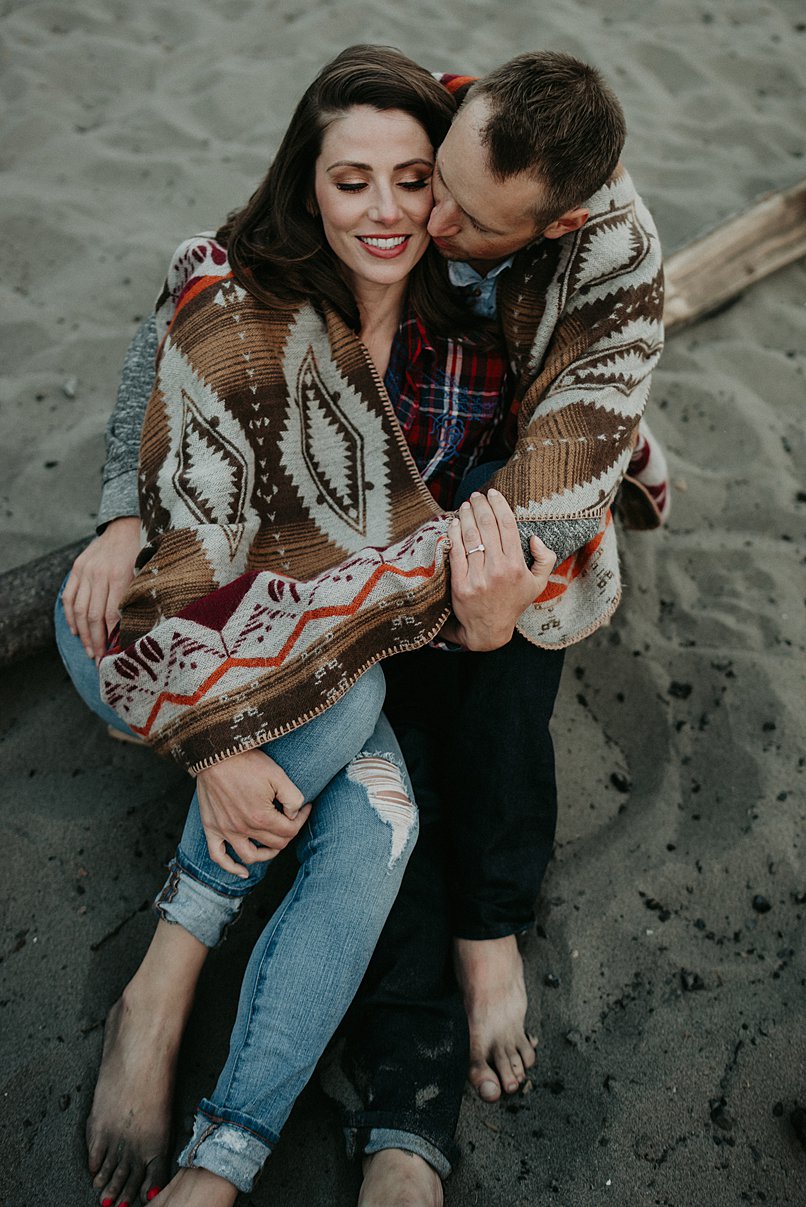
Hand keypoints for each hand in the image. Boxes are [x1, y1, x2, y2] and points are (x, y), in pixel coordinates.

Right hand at [62, 516, 141, 660]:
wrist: (126, 527)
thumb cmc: (143, 554)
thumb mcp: (148, 573)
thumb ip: (140, 597)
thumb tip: (136, 630)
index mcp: (119, 576)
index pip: (111, 614)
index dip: (111, 638)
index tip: (113, 655)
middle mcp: (99, 574)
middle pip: (92, 615)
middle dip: (96, 641)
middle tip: (99, 660)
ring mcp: (85, 571)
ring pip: (78, 609)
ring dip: (82, 634)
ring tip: (89, 651)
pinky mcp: (77, 568)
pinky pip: (68, 596)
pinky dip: (70, 616)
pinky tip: (75, 631)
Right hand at [195, 748, 311, 876]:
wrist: (216, 754)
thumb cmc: (248, 762)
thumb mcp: (278, 775)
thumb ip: (292, 798)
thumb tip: (295, 814)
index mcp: (261, 817)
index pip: (289, 831)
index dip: (301, 820)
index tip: (306, 808)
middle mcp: (243, 829)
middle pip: (274, 844)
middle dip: (288, 834)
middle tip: (291, 820)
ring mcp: (225, 830)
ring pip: (250, 856)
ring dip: (266, 855)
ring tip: (274, 845)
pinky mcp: (211, 827)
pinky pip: (218, 856)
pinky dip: (230, 867)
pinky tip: (242, 871)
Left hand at [444, 489, 555, 650]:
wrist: (488, 629)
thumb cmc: (513, 603)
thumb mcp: (538, 584)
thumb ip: (545, 559)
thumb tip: (534, 537)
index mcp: (516, 566)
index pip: (507, 526)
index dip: (499, 505)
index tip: (494, 494)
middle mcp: (498, 569)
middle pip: (487, 526)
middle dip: (481, 506)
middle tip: (477, 496)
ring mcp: (478, 577)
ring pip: (470, 536)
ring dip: (466, 516)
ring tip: (466, 505)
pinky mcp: (460, 584)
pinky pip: (456, 552)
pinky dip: (454, 534)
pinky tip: (454, 522)